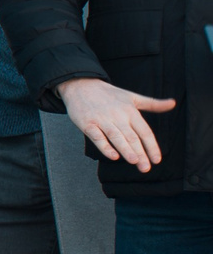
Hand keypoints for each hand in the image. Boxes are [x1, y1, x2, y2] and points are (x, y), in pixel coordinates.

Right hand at [59, 77, 175, 169]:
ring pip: (116, 137)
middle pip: (132, 137)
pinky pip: (97, 137)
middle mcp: (118, 116)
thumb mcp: (132, 97)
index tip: (157, 159)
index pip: (145, 131)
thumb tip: (173, 103)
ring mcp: (102, 120)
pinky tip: (113, 156)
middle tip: (146, 168)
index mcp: (130, 111)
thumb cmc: (109, 94)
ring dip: (126, 150)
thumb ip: (153, 104)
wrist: (81, 85)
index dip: (152, 146)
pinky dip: (105, 147)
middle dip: (140, 153)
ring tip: (134, 162)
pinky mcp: (87, 123)